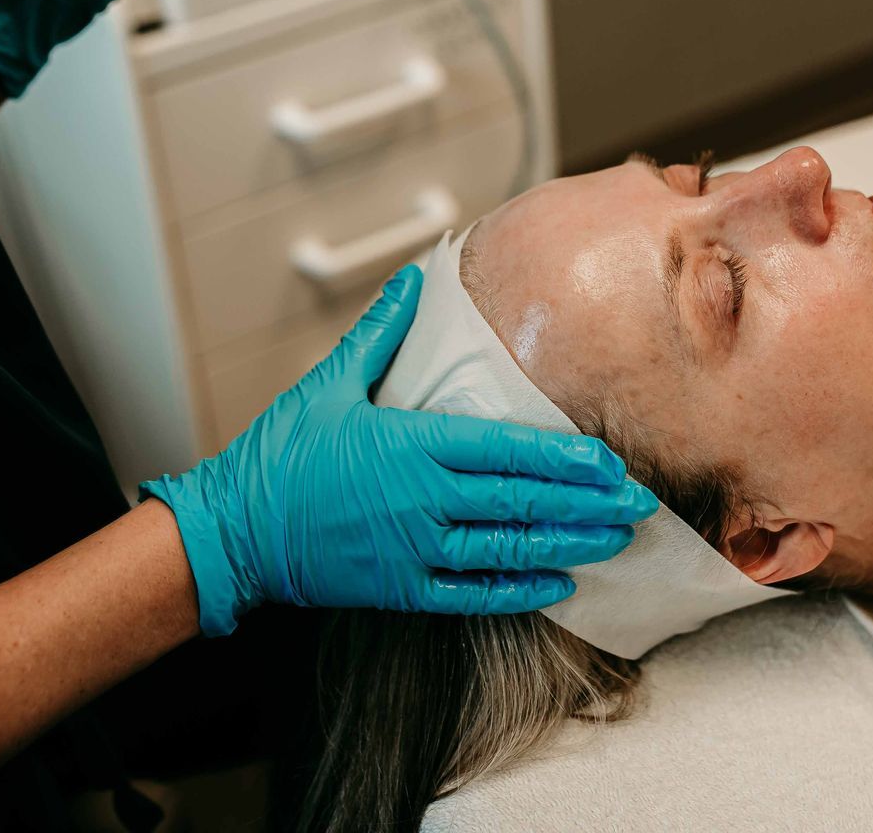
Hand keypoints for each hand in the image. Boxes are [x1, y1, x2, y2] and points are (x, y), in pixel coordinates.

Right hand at [142, 266, 656, 634]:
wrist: (232, 533)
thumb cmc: (281, 454)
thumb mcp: (328, 382)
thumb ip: (381, 333)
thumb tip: (415, 279)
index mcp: (412, 446)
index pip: (508, 452)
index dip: (565, 459)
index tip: (610, 461)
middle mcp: (424, 501)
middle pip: (523, 502)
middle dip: (588, 503)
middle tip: (639, 503)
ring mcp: (416, 550)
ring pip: (510, 549)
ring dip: (569, 544)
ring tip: (616, 540)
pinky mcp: (403, 589)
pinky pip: (475, 594)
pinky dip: (521, 590)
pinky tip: (559, 584)